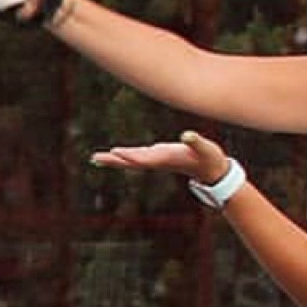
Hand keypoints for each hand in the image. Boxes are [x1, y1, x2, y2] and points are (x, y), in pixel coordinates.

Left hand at [90, 129, 230, 187]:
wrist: (212, 171)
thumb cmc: (210, 158)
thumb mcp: (205, 148)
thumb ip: (196, 142)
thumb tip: (187, 135)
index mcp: (166, 158)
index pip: (144, 158)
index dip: (130, 155)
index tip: (115, 152)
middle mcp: (158, 160)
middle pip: (131, 161)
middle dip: (113, 160)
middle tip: (94, 159)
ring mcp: (157, 159)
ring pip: (131, 159)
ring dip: (114, 158)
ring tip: (95, 158)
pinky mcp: (158, 156)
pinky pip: (137, 156)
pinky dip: (125, 155)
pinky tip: (116, 154)